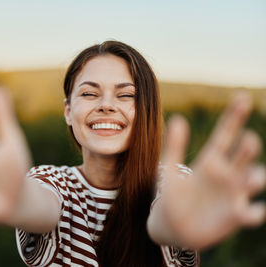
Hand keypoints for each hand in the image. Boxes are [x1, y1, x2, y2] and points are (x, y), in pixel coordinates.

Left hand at [161, 92, 264, 249]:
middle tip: (247, 139)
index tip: (242, 96)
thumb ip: (174, 146)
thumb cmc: (173, 195)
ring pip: (254, 181)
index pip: (225, 134)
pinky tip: (248, 211)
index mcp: (210, 161)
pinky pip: (250, 213)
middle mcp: (226, 174)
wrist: (174, 227)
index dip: (234, 116)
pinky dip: (253, 212)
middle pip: (242, 155)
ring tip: (250, 176)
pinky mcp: (235, 215)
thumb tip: (178, 118)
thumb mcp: (169, 170)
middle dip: (247, 148)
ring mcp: (233, 194)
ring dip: (256, 178)